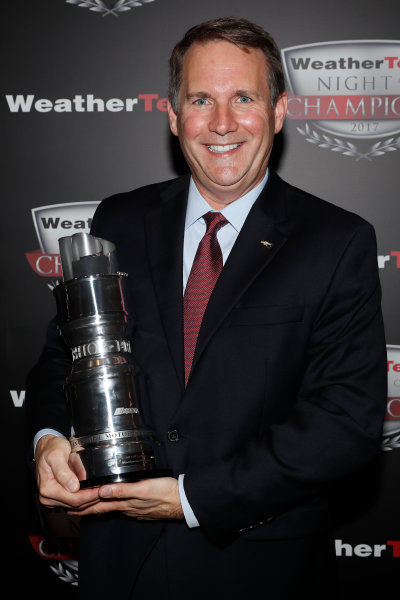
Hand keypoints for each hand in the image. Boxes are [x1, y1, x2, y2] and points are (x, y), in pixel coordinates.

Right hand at [35, 434, 99, 509]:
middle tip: (105, 490)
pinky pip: (73, 502)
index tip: (102, 490)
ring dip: (89, 498)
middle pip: (76, 505)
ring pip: (76, 505)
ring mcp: (51, 499)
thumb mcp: (57, 455)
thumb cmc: (52, 449)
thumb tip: (73, 487)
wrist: (46, 447)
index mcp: (48, 488)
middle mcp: (47, 497)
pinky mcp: (56, 498)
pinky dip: (84, 498)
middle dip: (91, 498)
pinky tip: (91, 491)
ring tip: (100, 489)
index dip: (90, 496)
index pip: (73, 499)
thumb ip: (63, 471)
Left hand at [68, 477, 183, 519]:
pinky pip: (121, 506)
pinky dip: (111, 505)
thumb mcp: (144, 488)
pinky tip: (112, 503)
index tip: (69, 504)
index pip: (99, 504)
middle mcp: (127, 507)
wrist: (183, 501)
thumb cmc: (165, 492)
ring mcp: (134, 509)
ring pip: (111, 507)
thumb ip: (123, 490)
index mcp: (125, 502)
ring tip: (85, 507)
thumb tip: (102, 491)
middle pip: (102, 508)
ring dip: (97, 507)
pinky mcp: (141, 507)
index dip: (84, 504)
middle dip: (85, 508)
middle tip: (70, 509)